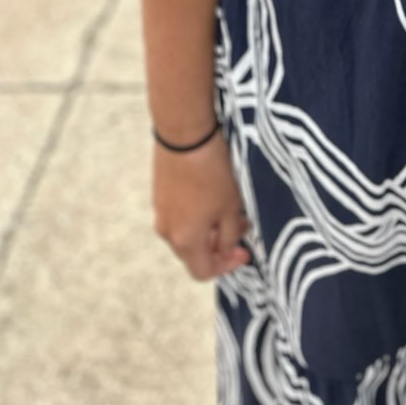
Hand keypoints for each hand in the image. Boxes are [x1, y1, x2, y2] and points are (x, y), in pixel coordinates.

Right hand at [152, 129, 250, 280]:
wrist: (185, 133)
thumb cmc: (212, 172)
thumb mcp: (231, 207)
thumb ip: (229, 235)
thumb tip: (226, 247)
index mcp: (185, 241)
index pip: (203, 271)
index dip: (227, 266)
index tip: (245, 251)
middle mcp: (167, 231)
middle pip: (194, 253)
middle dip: (219, 246)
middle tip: (242, 229)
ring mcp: (160, 210)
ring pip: (187, 232)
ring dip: (209, 228)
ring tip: (231, 208)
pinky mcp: (160, 192)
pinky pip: (180, 213)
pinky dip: (197, 213)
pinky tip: (214, 194)